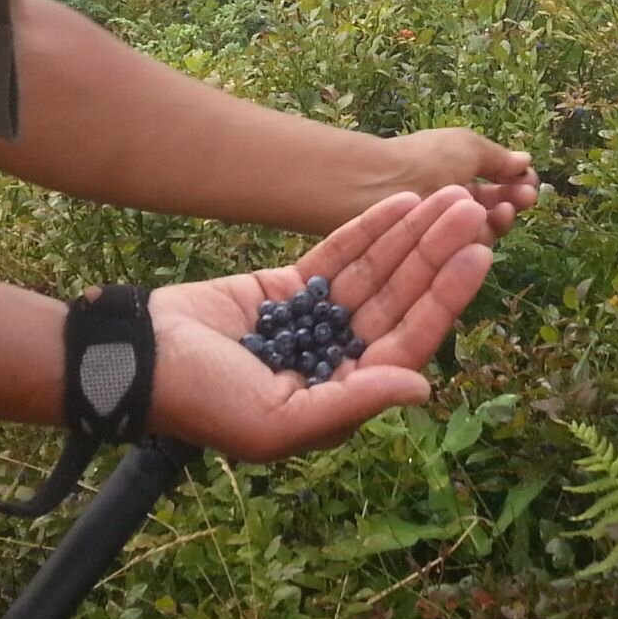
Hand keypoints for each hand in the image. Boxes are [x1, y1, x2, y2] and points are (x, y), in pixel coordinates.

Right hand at [146, 186, 492, 459]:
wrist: (139, 360)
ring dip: (413, 235)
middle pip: (401, 299)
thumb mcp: (277, 421)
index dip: (445, 298)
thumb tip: (423, 388)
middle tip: (474, 210)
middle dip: (437, 255)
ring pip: (377, 272)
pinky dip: (370, 229)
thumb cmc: (203, 403)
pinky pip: (339, 255)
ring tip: (450, 196)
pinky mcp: (288, 288)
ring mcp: (315, 320)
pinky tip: (402, 202)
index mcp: (343, 395)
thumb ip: (353, 402)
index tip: (478, 255)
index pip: (408, 342)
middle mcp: (338, 358)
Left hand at [382, 127, 538, 237]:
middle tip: (526, 197)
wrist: (380, 185)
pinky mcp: (435, 256)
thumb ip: (499, 158)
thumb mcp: (467, 146)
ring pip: (481, 231)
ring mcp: (440, 229)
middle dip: (513, 200)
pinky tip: (488, 224)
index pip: (492, 182)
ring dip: (501, 218)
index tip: (528, 178)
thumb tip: (525, 160)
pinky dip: (480, 237)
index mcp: (454, 171)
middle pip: (490, 208)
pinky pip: (465, 250)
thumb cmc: (425, 158)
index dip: (513, 180)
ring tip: (506, 209)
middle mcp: (447, 201)